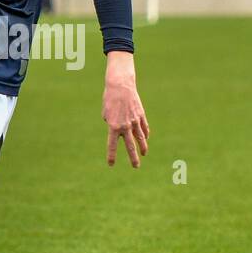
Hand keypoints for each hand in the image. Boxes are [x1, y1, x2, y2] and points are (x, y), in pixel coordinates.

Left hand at [102, 51, 149, 167]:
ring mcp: (134, 121)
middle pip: (130, 146)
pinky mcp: (141, 115)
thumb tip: (119, 129)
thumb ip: (111, 123)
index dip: (112, 156)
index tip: (111, 164)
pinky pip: (144, 128)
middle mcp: (125, 126)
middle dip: (133, 158)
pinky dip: (145, 134)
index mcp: (113, 126)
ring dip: (143, 148)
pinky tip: (145, 139)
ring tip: (144, 154)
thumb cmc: (109, 99)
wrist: (120, 85)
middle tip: (135, 167)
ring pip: (141, 138)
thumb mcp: (106, 112)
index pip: (112, 145)